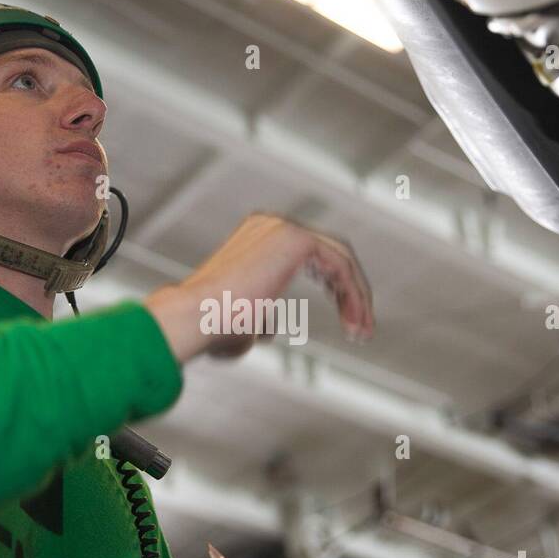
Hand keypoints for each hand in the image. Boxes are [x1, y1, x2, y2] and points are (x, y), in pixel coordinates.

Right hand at [143, 212, 373, 362]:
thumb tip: (268, 328)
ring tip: (362, 333)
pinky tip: (355, 323)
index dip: (337, 289)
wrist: (196, 318)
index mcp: (257, 236)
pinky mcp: (295, 239)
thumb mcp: (240, 323)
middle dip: (351, 292)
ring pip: (341, 259)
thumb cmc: (211, 328)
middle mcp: (270, 224)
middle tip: (362, 330)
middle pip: (332, 253)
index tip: (349, 323)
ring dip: (357, 298)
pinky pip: (341, 265)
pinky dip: (354, 295)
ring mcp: (283, 227)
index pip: (314, 255)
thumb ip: (258, 317)